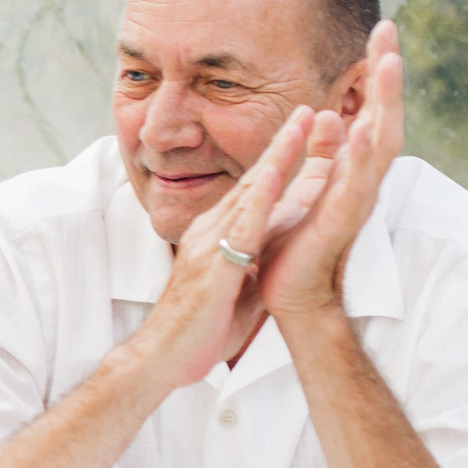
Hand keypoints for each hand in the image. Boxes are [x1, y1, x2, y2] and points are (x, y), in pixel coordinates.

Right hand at [128, 106, 314, 390]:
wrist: (160, 358)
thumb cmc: (197, 328)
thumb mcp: (234, 288)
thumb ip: (252, 264)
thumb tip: (274, 254)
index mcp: (218, 236)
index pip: (255, 191)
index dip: (280, 160)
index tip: (305, 133)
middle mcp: (211, 231)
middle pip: (254, 179)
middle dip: (283, 143)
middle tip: (307, 108)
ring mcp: (210, 246)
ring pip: (250, 194)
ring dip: (277, 157)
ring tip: (300, 126)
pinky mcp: (214, 267)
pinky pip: (241, 228)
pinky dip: (260, 199)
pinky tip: (276, 175)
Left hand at [260, 22, 403, 321]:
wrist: (288, 297)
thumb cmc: (297, 247)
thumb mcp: (306, 189)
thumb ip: (320, 156)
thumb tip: (328, 116)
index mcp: (351, 171)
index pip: (370, 112)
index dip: (377, 75)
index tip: (380, 31)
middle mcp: (360, 182)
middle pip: (382, 119)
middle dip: (386, 77)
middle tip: (388, 30)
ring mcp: (353, 203)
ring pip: (376, 146)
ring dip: (383, 105)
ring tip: (389, 64)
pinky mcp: (337, 225)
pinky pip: (352, 187)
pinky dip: (357, 158)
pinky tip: (359, 129)